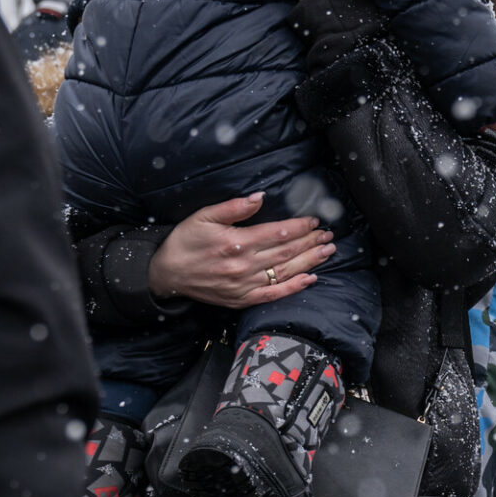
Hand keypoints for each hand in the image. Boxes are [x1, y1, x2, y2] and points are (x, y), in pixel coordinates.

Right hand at [148, 193, 334, 307]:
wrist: (167, 274)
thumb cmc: (185, 241)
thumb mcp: (204, 216)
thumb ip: (234, 207)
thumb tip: (260, 197)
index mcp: (236, 243)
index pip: (278, 233)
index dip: (300, 227)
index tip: (315, 221)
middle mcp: (243, 265)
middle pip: (286, 252)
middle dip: (311, 243)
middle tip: (329, 236)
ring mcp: (244, 285)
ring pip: (285, 272)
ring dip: (310, 261)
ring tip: (328, 251)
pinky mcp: (242, 299)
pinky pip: (273, 295)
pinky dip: (294, 287)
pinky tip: (310, 279)